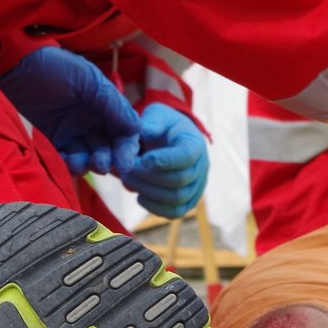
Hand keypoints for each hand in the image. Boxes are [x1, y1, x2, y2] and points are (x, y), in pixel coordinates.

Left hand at [0, 46, 139, 175]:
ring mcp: (69, 133)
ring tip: (83, 163)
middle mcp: (89, 121)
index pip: (123, 131)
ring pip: (88, 157)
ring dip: (90, 164)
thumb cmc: (52, 68)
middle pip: (108, 148)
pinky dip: (70, 165)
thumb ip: (112, 103)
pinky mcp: (49, 142)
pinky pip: (65, 160)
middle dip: (109, 159)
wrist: (11, 68)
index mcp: (103, 105)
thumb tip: (137, 128)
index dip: (127, 148)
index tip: (125, 162)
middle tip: (102, 165)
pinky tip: (68, 162)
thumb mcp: (87, 79)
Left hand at [117, 103, 208, 218]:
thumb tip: (146, 133)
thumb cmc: (162, 126)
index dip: (164, 160)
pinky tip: (139, 195)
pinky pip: (176, 212)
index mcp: (194, 143)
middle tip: (126, 169)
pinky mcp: (188, 201)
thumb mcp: (157, 115)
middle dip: (148, 176)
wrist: (170, 139)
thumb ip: (152, 122)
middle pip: (179, 180)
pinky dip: (155, 207)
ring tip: (128, 180)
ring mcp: (197, 186)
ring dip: (148, 191)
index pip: (186, 156)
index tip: (142, 159)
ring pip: (177, 198)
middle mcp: (201, 167)